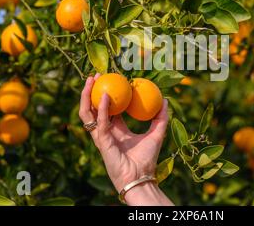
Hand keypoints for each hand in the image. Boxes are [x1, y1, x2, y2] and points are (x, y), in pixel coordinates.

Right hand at [79, 74, 172, 205]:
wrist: (142, 178)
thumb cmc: (147, 159)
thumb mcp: (157, 133)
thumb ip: (161, 117)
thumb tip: (166, 100)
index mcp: (116, 129)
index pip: (108, 108)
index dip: (107, 93)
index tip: (111, 78)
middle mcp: (106, 131)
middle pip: (92, 108)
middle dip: (90, 91)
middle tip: (96, 75)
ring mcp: (101, 137)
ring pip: (88, 114)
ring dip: (87, 96)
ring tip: (91, 81)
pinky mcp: (102, 142)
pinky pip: (100, 122)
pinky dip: (101, 109)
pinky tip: (104, 96)